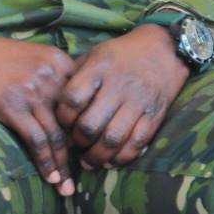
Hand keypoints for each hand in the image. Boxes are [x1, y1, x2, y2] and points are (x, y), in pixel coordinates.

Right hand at [0, 22, 78, 195]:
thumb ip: (55, 75)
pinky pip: (36, 140)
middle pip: (74, 122)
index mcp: (60, 60)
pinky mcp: (11, 105)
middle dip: (81, 152)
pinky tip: (50, 178)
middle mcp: (51, 75)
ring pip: (58, 136)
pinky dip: (45, 162)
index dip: (88, 127)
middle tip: (86, 173)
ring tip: (67, 188)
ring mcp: (32, 91)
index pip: (85, 101)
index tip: (91, 148)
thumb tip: (72, 110)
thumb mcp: (32, 55)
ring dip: (64, 166)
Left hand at [57, 24, 187, 170]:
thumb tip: (52, 103)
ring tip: (87, 161)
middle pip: (91, 124)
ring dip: (97, 156)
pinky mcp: (154, 116)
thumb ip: (73, 76)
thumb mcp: (92, 55)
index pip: (72, 99)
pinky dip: (121, 158)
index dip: (62, 117)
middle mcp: (118, 87)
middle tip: (73, 144)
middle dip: (78, 140)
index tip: (60, 124)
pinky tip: (109, 162)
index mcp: (98, 69)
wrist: (161, 50)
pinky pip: (137, 144)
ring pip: (113, 139)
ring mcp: (138, 103)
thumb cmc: (118, 54)